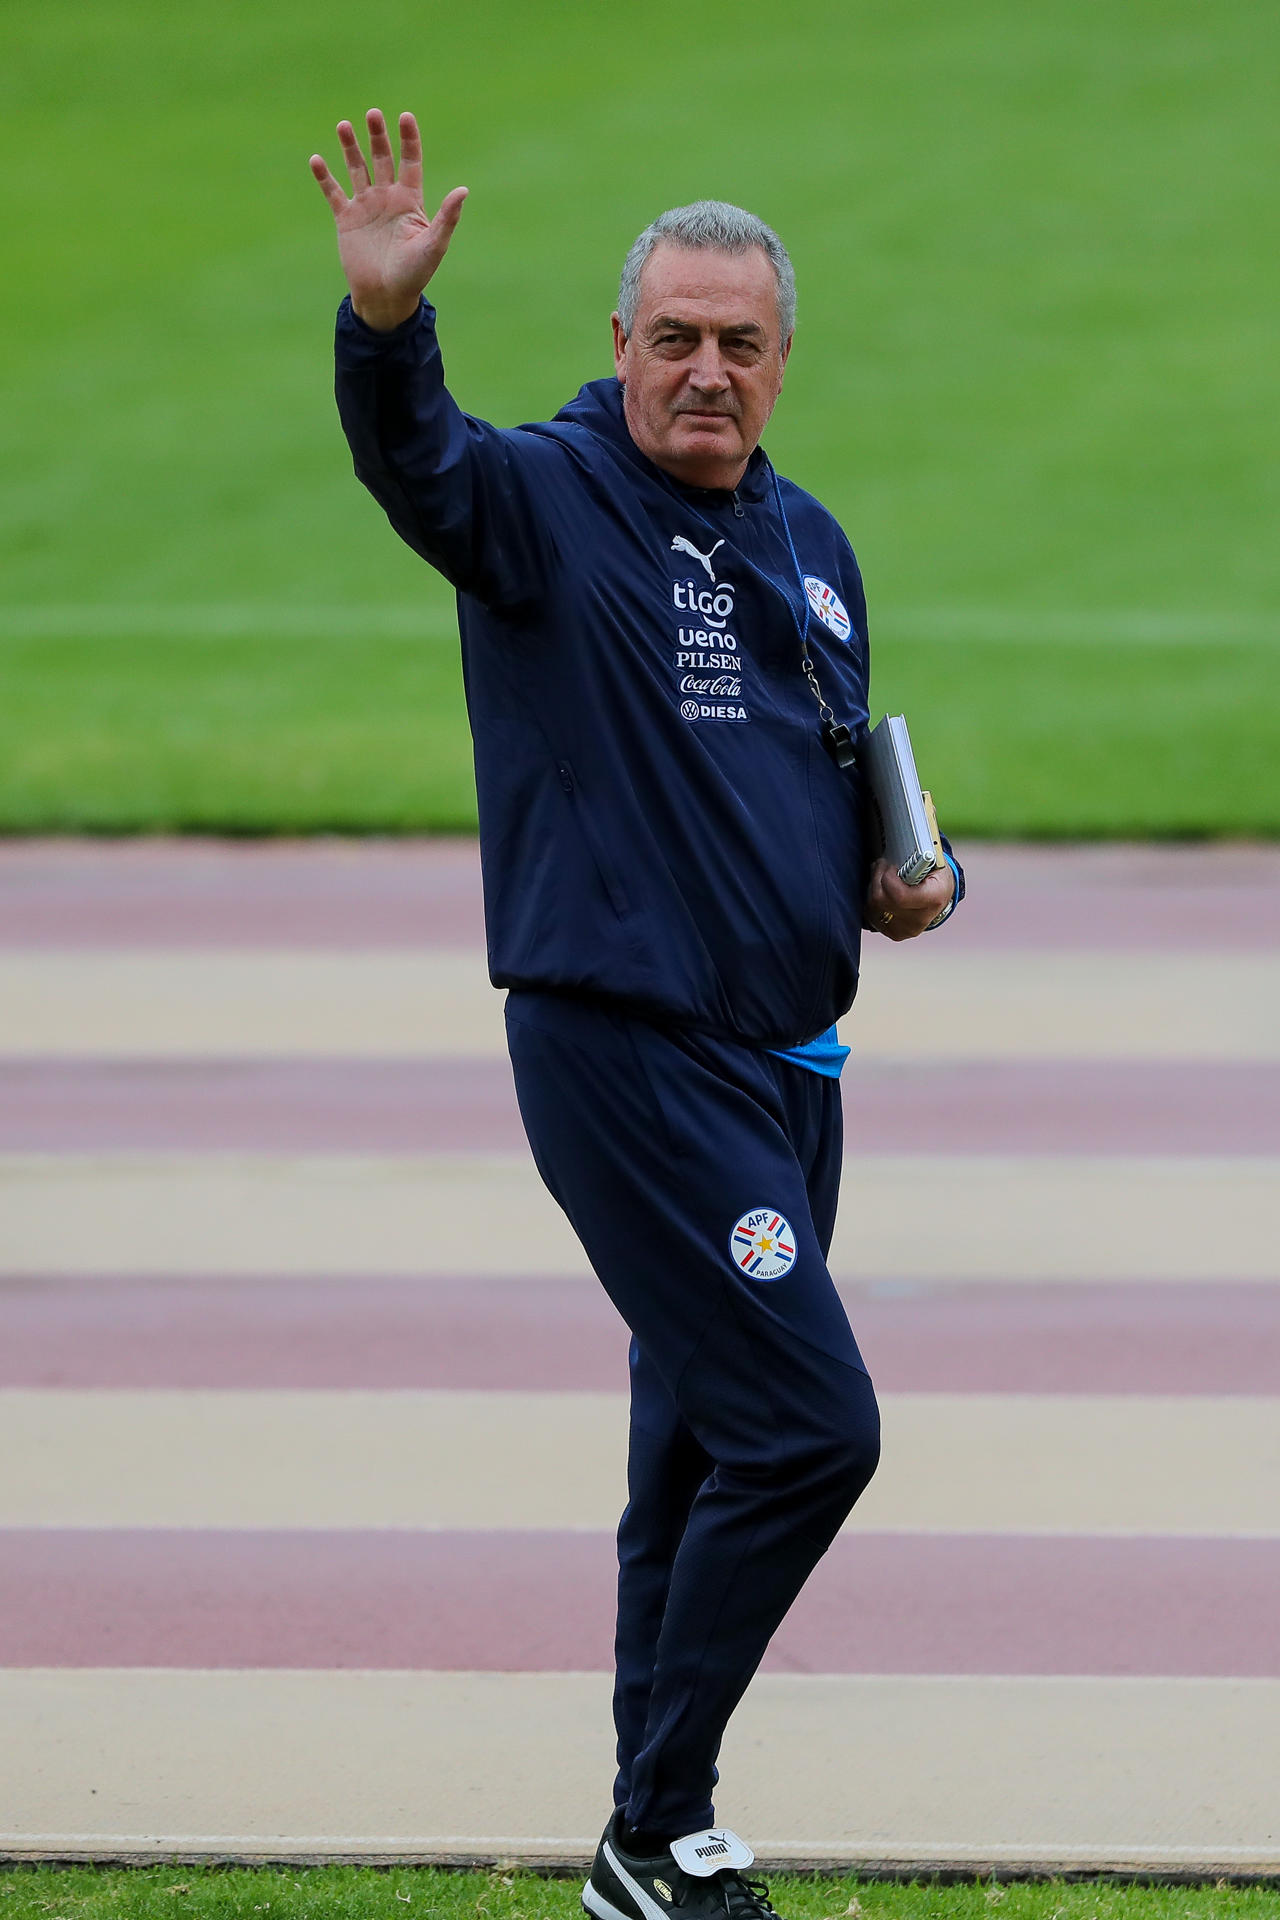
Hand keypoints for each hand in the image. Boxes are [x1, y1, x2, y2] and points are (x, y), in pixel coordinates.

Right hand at [309, 109, 466, 331]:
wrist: (386, 297)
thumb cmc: (414, 275)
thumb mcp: (433, 245)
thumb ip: (447, 217)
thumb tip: (463, 190)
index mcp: (409, 201)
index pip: (410, 162)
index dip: (409, 139)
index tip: (405, 116)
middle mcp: (387, 198)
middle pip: (382, 158)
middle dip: (377, 136)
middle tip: (373, 114)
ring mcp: (366, 207)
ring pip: (357, 169)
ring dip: (350, 148)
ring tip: (343, 125)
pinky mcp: (346, 219)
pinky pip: (333, 193)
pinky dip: (324, 177)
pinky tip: (316, 160)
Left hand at [864, 856, 953, 939]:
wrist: (941, 895)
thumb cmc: (935, 873)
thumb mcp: (933, 861)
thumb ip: (916, 860)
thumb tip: (895, 856)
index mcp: (933, 899)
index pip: (899, 896)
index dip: (887, 878)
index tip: (890, 865)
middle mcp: (920, 920)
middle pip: (881, 901)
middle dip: (877, 877)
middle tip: (881, 864)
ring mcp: (907, 930)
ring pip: (873, 908)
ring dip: (873, 887)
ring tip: (881, 874)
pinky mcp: (896, 934)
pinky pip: (871, 915)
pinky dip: (872, 900)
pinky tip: (880, 890)